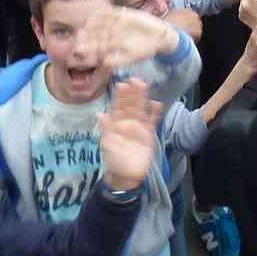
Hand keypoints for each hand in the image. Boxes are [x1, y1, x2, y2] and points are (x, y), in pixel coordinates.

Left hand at [95, 77, 160, 191]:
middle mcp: (127, 122)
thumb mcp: (107, 145)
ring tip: (144, 85)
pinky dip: (154, 113)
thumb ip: (105, 129)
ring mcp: (138, 127)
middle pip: (131, 105)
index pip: (118, 107)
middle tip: (135, 79)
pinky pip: (152, 122)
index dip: (120, 96)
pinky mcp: (148, 135)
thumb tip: (100, 114)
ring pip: (141, 109)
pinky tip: (157, 104)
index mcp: (116, 124)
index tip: (122, 84)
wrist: (126, 176)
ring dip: (143, 98)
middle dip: (132, 93)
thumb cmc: (113, 160)